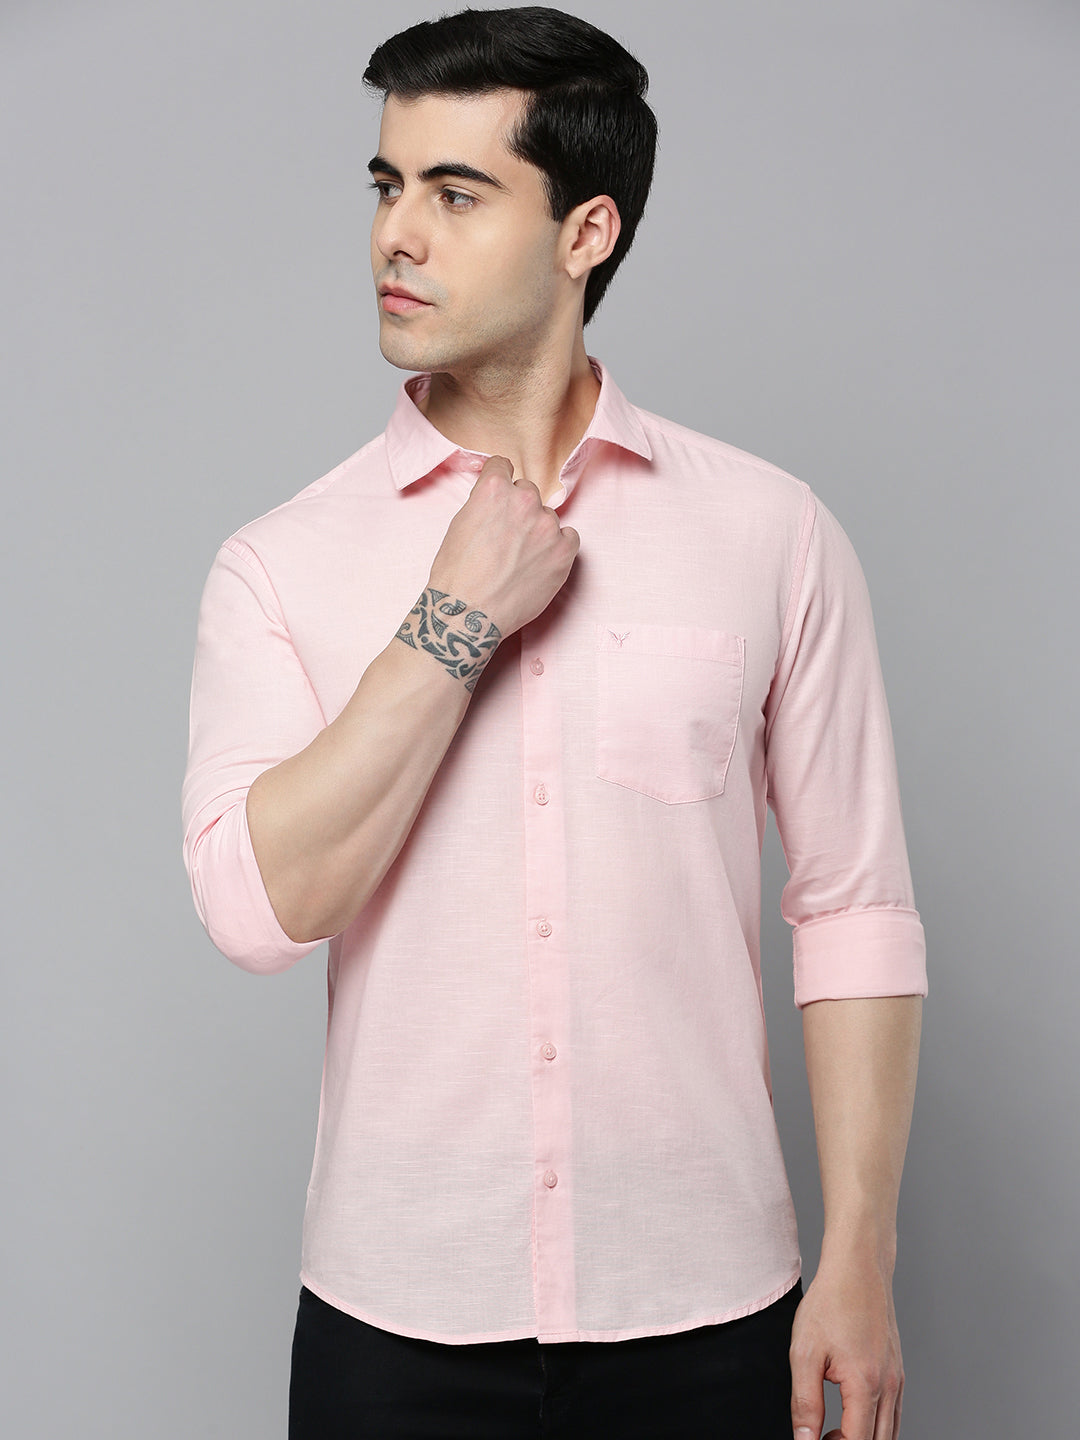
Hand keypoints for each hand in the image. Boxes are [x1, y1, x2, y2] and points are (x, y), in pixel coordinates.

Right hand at [426, 456, 579, 636]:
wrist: (469, 614)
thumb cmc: (457, 574)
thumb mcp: (459, 524)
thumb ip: (483, 503)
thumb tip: (497, 501)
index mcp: (494, 489)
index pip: (503, 465)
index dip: (498, 482)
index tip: (500, 495)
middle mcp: (524, 501)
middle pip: (527, 491)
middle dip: (519, 509)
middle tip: (507, 537)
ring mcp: (548, 526)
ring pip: (548, 517)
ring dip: (538, 530)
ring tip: (520, 558)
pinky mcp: (564, 551)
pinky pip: (570, 537)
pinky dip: (558, 547)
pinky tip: (540, 562)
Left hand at [789, 1255, 903, 1439]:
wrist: (858, 1267)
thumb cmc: (831, 1302)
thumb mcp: (805, 1352)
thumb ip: (805, 1403)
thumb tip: (804, 1439)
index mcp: (866, 1384)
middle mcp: (889, 1386)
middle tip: (823, 1436)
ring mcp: (897, 1379)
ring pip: (890, 1431)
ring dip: (864, 1438)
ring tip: (834, 1428)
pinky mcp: (898, 1371)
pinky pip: (893, 1413)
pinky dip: (876, 1424)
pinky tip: (853, 1413)